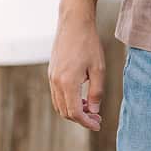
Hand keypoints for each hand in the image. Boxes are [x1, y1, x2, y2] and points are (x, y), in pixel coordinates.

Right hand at [48, 13, 106, 131]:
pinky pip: (58, 94)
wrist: (74, 25)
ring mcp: (51, 78)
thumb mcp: (99, 69)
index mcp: (67, 83)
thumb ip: (96, 92)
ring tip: (91, 110)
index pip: (74, 112)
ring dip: (74, 110)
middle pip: (65, 111)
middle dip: (81, 119)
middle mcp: (56, 82)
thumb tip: (94, 111)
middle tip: (98, 119)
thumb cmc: (89, 44)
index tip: (98, 125)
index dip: (86, 122)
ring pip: (59, 104)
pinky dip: (69, 101)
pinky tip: (83, 98)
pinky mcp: (52, 73)